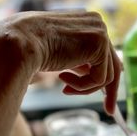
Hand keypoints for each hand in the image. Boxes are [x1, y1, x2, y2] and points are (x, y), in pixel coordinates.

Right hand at [0, 11, 121, 113]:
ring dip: (84, 88)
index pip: (106, 56)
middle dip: (110, 91)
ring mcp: (101, 34)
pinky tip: (63, 79)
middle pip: (113, 66)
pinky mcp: (100, 46)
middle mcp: (99, 25)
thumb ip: (84, 62)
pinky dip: (83, 86)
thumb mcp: (66, 56)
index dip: (105, 78)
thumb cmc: (36, 49)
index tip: (107, 98)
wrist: (23, 43)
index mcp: (90, 24)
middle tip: (109, 111)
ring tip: (64, 87)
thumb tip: (99, 78)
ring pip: (105, 76)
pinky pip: (100, 79)